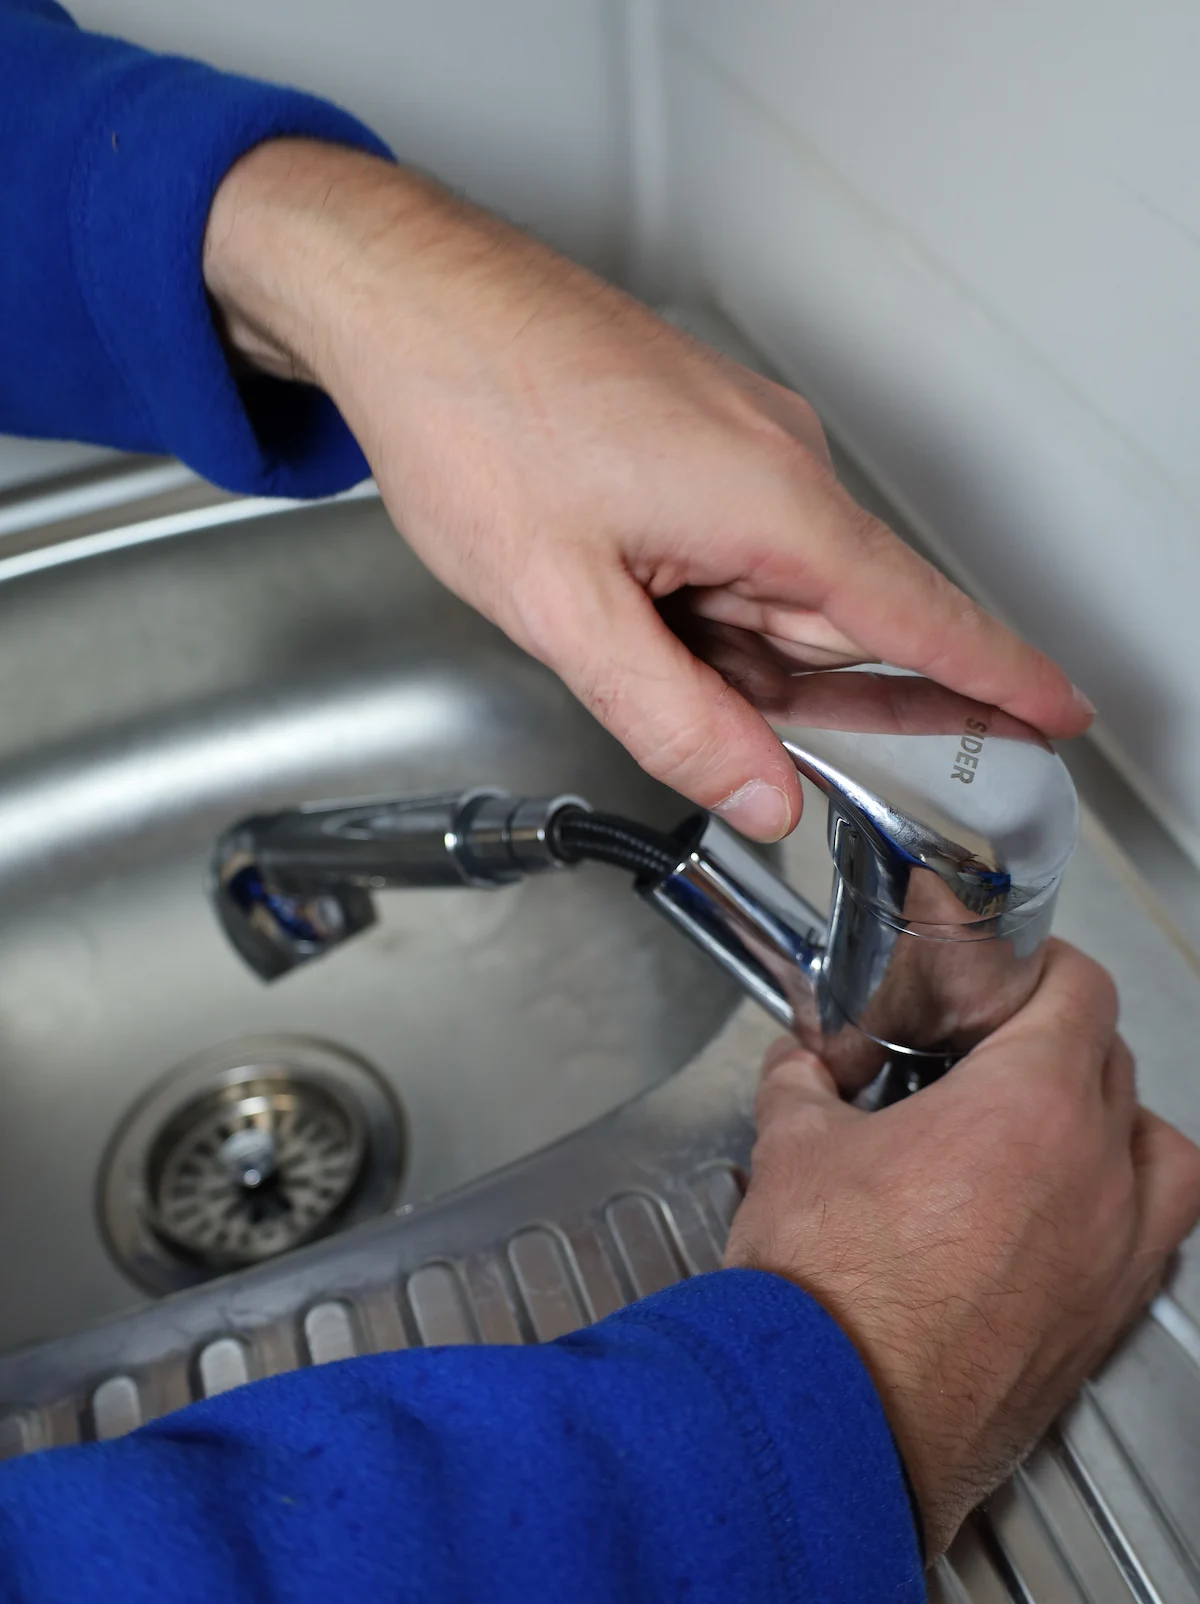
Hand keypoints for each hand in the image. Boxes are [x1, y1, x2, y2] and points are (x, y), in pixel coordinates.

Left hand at [203, 140, 1091, 840]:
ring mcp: (741, 446)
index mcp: (771, 503)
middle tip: (687, 701)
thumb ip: (672, 717)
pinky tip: (614, 583)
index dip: (994, 679)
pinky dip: (691, 597)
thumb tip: (762, 795)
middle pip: (836, 624)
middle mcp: (778, 465)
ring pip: (773, 595)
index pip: (920, 615)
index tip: (1054, 716)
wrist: (405, 298)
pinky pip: (734, 550)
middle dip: (780, 692)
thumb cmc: (471, 412)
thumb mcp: (562, 606)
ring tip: (603, 608)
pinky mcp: (699, 439)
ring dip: (714, 643)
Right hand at [725, 941, 1199, 1556]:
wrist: (833, 1420)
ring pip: (1161, 1153)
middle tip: (992, 1055)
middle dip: (1057, 1043)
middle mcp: (1094, 1174)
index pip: (1078, 991)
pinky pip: (1154, 1241)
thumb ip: (805, 1084)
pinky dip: (1124, 1213)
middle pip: (1114, 1063)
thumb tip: (803, 1066)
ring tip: (1056, 1132)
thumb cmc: (826, 1296)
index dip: (1039, 970)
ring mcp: (1112, 1255)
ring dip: (1117, 1126)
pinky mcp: (1103, 1325)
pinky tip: (1063, 1223)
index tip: (1005, 980)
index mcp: (1028, 1105)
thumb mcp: (792, 1150)